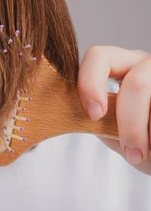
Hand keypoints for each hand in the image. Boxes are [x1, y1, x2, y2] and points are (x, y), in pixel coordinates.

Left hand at [78, 46, 150, 174]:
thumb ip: (96, 118)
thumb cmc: (139, 143)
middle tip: (132, 152)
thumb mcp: (113, 130)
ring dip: (149, 132)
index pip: (98, 56)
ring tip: (147, 154)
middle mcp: (145, 63)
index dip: (92, 83)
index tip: (94, 115)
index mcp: (120, 65)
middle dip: (132, 123)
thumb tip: (68, 114)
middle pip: (137, 83)